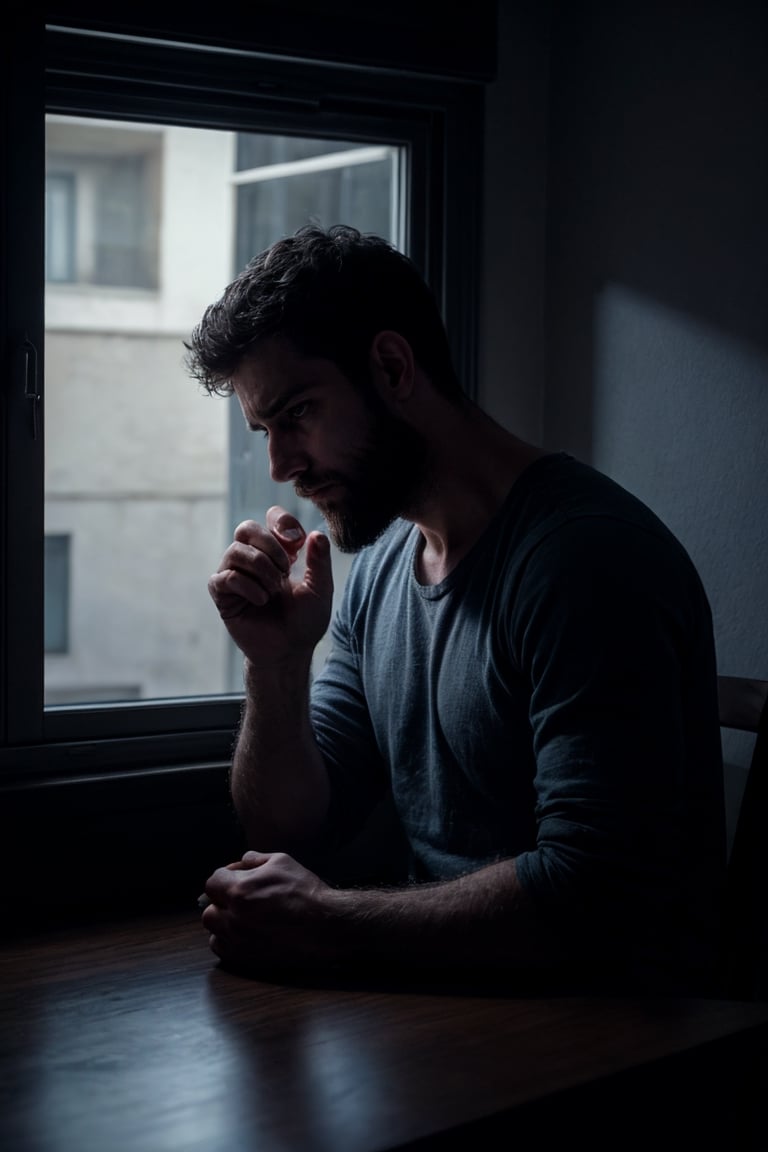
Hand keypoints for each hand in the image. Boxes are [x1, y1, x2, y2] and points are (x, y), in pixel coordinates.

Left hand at [201, 851, 340, 972]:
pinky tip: (245, 932)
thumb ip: (255, 859)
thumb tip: (242, 861)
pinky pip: (221, 948)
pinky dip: (227, 939)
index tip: (237, 877)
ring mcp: (238, 940)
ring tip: (242, 915)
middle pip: (209, 907)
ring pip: (213, 928)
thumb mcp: (282, 862)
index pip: (213, 881)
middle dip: (222, 899)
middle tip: (242, 897)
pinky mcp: (245, 958)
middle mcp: (233, 917)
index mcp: (239, 890)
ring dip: (222, 920)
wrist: (325, 925)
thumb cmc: (305, 892)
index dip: (225, 876)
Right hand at [208, 505, 332, 666]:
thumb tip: (317, 534)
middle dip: (269, 544)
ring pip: (236, 551)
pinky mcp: (222, 595)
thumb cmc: (304, 621)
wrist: (289, 651)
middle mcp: (252, 559)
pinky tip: (261, 600)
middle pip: (246, 528)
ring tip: (274, 590)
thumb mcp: (320, 589)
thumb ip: (320, 561)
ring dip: (260, 568)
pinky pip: (226, 577)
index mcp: (276, 552)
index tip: (298, 544)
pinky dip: (247, 586)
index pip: (271, 518)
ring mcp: (234, 575)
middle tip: (285, 568)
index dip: (282, 522)